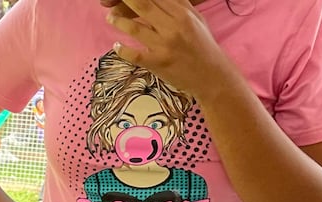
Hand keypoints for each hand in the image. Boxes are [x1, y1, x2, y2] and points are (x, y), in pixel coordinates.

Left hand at [103, 0, 236, 98]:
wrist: (210, 75)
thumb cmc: (202, 45)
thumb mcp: (196, 19)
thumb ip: (179, 6)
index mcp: (183, 13)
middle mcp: (173, 26)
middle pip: (144, 6)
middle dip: (127, 0)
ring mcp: (164, 45)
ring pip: (135, 29)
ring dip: (119, 22)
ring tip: (110, 17)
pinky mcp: (157, 62)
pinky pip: (134, 54)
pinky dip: (122, 49)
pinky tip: (116, 46)